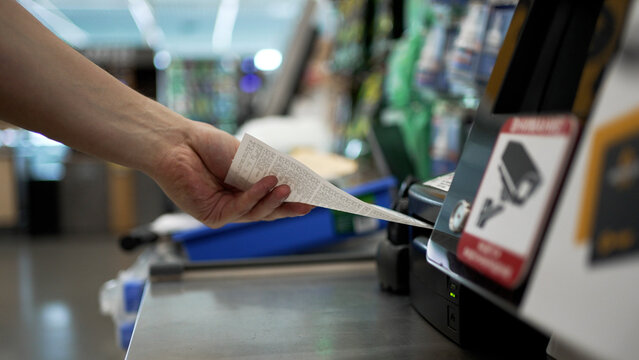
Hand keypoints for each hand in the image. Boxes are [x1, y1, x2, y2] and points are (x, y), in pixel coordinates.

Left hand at [150, 121, 312, 227]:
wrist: (176, 143)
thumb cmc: (206, 145)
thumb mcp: (244, 157)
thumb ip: (263, 173)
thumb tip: (290, 181)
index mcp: (244, 188)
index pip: (271, 197)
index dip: (292, 199)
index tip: (313, 197)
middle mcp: (235, 202)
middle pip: (267, 210)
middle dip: (289, 208)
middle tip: (311, 205)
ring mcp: (224, 211)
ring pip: (257, 213)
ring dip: (275, 201)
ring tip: (291, 189)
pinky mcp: (212, 215)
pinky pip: (241, 209)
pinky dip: (256, 195)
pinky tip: (268, 182)